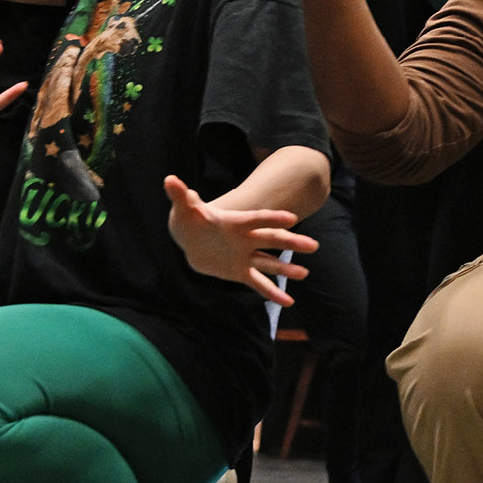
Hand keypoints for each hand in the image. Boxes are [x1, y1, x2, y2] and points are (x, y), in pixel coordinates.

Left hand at [164, 175, 318, 306]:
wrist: (191, 238)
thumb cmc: (189, 220)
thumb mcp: (184, 209)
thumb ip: (181, 196)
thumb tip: (170, 180)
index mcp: (235, 222)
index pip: (256, 219)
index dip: (272, 218)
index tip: (291, 219)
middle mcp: (245, 239)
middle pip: (271, 240)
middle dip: (291, 243)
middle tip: (312, 246)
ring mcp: (245, 256)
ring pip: (269, 262)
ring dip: (286, 269)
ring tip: (304, 273)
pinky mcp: (240, 271)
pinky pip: (258, 283)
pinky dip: (272, 292)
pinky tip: (288, 302)